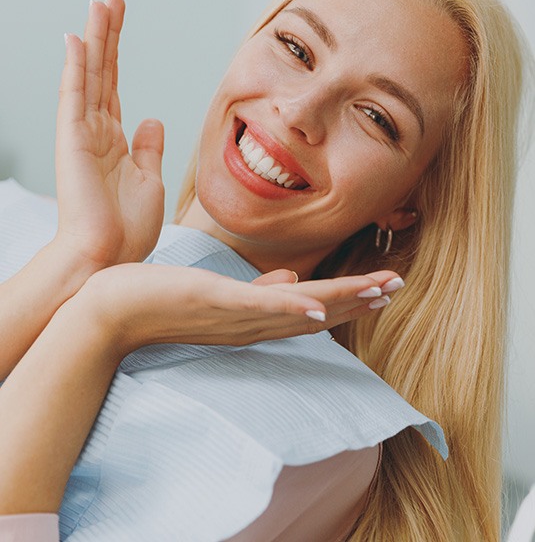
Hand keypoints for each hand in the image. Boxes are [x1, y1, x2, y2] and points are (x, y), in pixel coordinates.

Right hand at [55, 0, 163, 267]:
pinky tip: (78, 38)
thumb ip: (149, 148)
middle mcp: (96, 132)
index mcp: (116, 141)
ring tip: (100, 3)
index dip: (118, 53)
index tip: (120, 20)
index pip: (115, 86)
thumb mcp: (149, 181)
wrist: (108, 260)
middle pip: (104, 72)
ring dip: (96, 39)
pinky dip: (77, 67)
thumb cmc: (127, 229)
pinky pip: (75, 97)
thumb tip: (153, 118)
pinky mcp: (73, 142)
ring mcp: (82, 135)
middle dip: (108, 34)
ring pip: (90, 76)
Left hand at [80, 263, 401, 356]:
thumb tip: (292, 280)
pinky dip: (289, 308)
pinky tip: (319, 309)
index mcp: (254, 318)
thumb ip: (259, 291)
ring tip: (378, 289)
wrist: (111, 312)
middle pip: (317, 313)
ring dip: (340, 301)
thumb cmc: (162, 299)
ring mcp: (234, 316)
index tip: (382, 288)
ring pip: (298, 310)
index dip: (349, 300)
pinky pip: (257, 307)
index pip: (312, 311)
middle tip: (396, 286)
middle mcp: (251, 324)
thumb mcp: (218, 295)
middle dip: (358, 300)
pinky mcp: (213, 303)